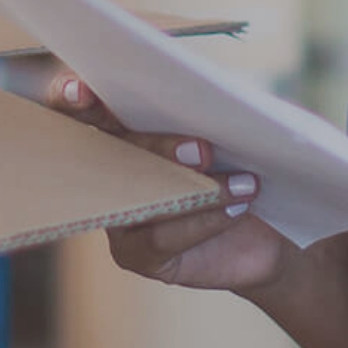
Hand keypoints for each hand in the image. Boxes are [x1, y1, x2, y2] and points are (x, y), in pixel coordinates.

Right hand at [44, 71, 293, 296]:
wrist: (276, 231)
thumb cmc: (253, 164)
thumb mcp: (244, 128)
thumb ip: (227, 106)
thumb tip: (231, 96)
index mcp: (126, 127)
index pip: (85, 107)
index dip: (70, 96)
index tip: (83, 93)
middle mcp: (111, 170)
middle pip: (114, 153)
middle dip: (158, 147)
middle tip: (204, 149)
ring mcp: (119, 216)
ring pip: (141, 198)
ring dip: (196, 190)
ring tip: (247, 183)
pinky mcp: (137, 255)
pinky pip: (160, 238)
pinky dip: (203, 221)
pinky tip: (237, 209)